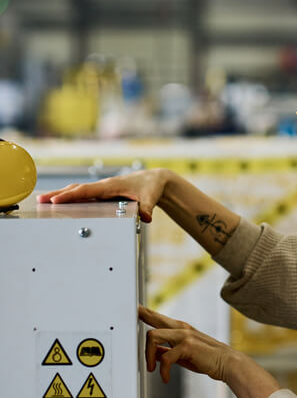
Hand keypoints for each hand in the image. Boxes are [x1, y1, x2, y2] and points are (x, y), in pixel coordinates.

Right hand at [37, 169, 171, 222]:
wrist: (155, 179)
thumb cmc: (151, 187)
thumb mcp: (151, 197)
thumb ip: (147, 207)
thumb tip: (146, 218)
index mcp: (111, 185)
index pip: (87, 191)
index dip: (71, 196)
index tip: (56, 201)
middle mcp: (104, 185)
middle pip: (77, 189)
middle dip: (58, 194)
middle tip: (40, 201)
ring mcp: (102, 188)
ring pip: (78, 190)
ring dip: (61, 194)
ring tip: (43, 201)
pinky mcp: (103, 192)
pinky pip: (83, 193)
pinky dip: (70, 196)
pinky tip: (61, 201)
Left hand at [139, 305, 236, 382]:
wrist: (227, 364)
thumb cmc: (206, 359)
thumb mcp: (183, 354)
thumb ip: (168, 350)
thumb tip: (152, 353)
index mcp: (181, 328)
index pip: (159, 317)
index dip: (145, 313)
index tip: (134, 309)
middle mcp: (182, 328)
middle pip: (154, 318)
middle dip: (141, 316)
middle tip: (130, 315)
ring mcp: (184, 335)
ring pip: (153, 336)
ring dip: (147, 355)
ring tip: (152, 369)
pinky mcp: (187, 346)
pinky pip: (164, 357)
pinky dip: (162, 370)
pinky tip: (165, 378)